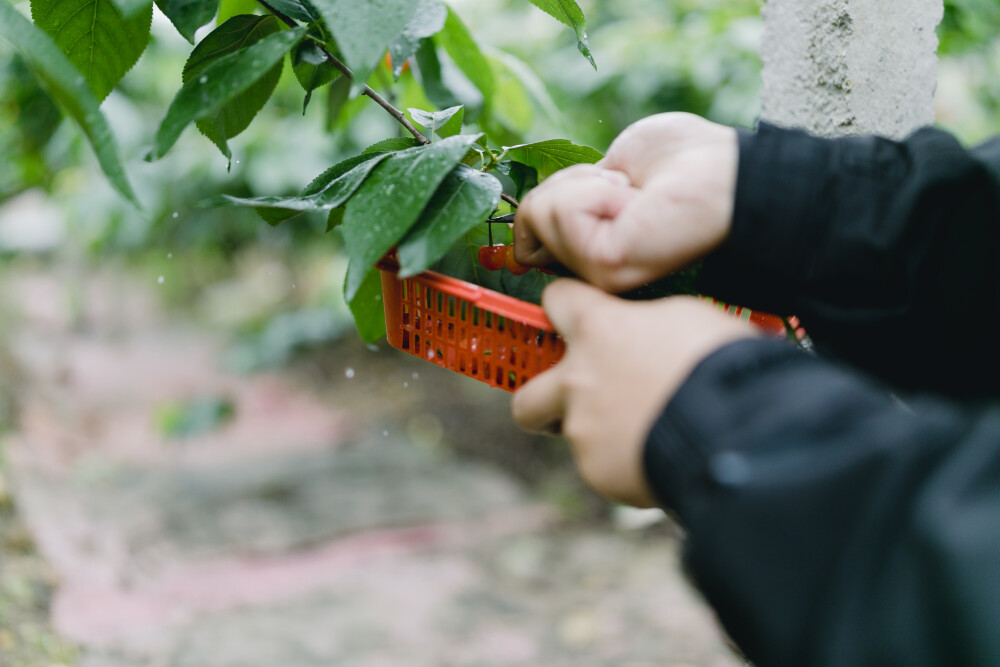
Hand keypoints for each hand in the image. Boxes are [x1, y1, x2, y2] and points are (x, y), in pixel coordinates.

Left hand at [511, 279, 756, 507]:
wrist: (736, 431)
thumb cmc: (722, 363)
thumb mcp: (688, 316)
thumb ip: (647, 321)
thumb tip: (644, 328)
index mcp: (597, 329)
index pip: (558, 300)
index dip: (567, 306)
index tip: (577, 313)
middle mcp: (576, 379)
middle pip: (527, 396)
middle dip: (542, 401)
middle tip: (575, 404)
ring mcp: (583, 430)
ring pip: (574, 435)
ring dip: (598, 435)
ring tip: (644, 434)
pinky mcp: (598, 472)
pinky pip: (606, 467)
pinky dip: (628, 465)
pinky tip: (662, 457)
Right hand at [513, 113, 737, 292]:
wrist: (726, 170)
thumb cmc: (679, 162)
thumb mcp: (601, 175)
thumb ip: (560, 204)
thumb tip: (519, 239)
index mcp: (587, 251)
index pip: (525, 238)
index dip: (544, 204)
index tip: (600, 191)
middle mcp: (588, 271)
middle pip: (528, 218)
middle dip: (570, 184)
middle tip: (625, 189)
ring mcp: (594, 273)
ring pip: (541, 212)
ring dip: (587, 185)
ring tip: (633, 196)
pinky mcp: (604, 266)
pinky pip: (564, 212)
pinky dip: (597, 191)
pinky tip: (635, 203)